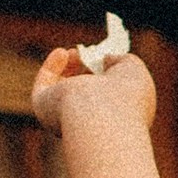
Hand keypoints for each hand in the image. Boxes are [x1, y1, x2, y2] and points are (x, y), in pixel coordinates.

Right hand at [31, 42, 155, 133]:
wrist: (104, 114)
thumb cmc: (126, 94)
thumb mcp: (133, 71)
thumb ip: (122, 62)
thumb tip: (105, 59)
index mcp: (112, 122)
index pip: (105, 100)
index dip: (104, 78)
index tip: (104, 60)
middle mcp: (88, 124)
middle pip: (80, 96)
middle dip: (82, 72)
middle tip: (85, 55)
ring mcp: (64, 118)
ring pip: (60, 91)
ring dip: (67, 68)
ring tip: (74, 53)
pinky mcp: (44, 109)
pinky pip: (43, 86)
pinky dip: (51, 67)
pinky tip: (62, 53)